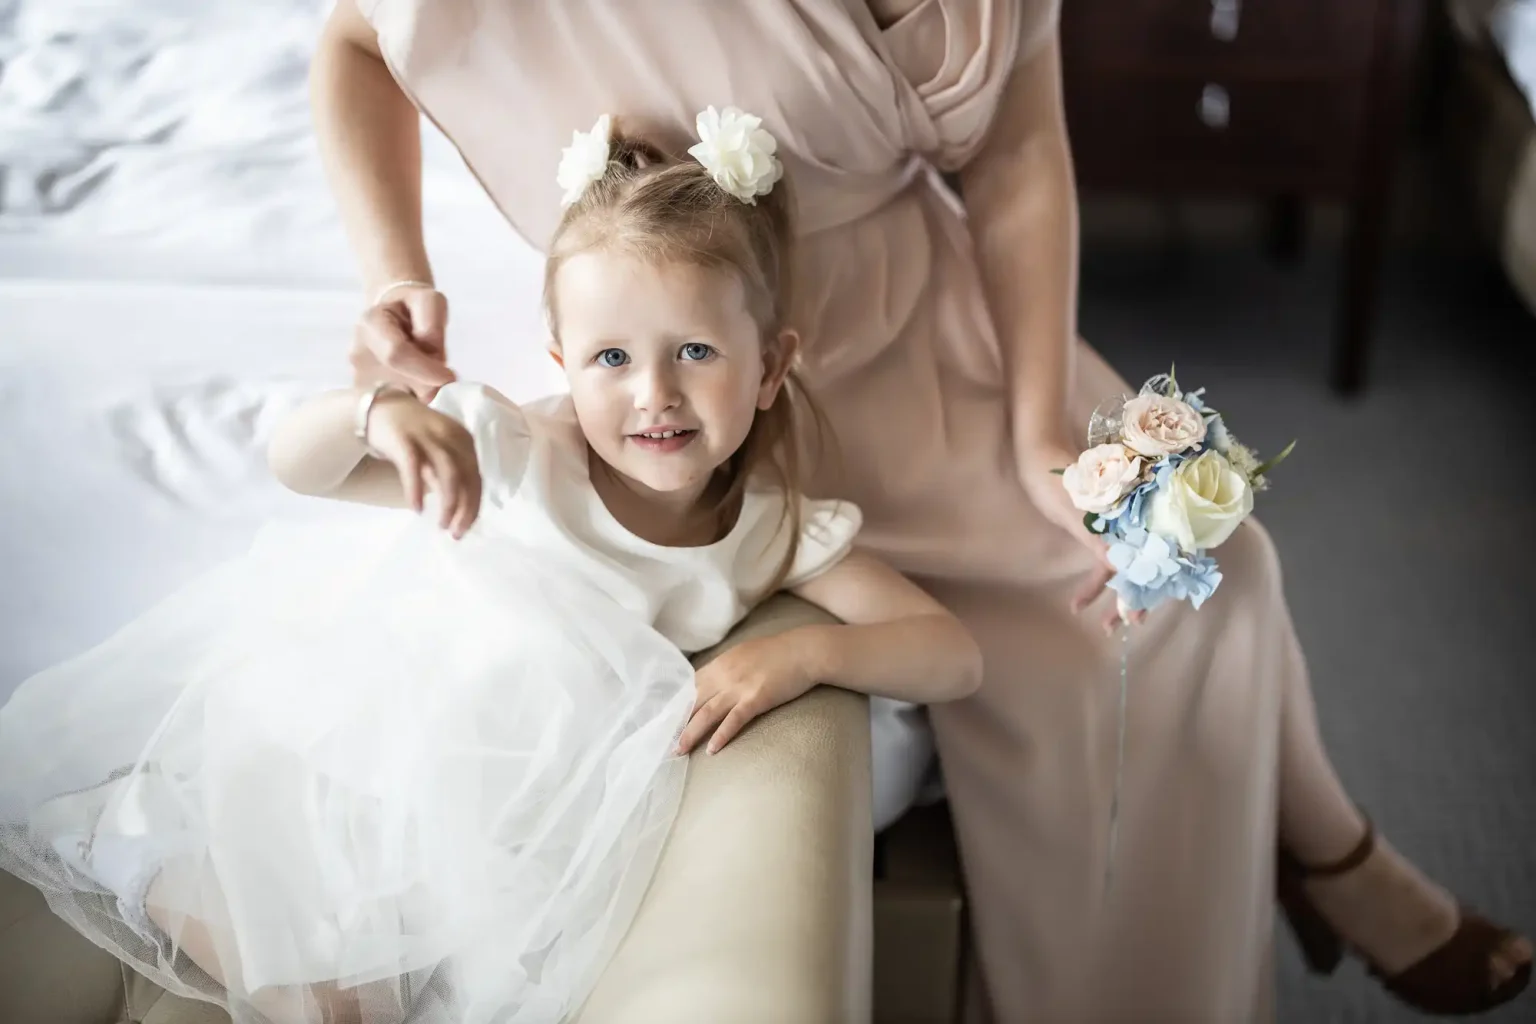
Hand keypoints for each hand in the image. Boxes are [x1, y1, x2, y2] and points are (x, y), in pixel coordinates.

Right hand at [349, 285, 455, 400]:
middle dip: (427, 386)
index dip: (427, 370)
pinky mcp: (365, 399)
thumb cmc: (414, 308)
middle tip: (441, 376)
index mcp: (370, 324)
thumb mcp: (430, 301)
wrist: (392, 318)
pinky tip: (419, 390)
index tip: (450, 376)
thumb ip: (432, 323)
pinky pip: (394, 410)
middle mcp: (358, 354)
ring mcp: (358, 379)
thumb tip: (430, 353)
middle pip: (397, 383)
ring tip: (427, 377)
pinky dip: (414, 404)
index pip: (396, 354)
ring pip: (397, 402)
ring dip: (421, 395)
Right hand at [365, 390, 481, 537]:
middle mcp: (451, 436)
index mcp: (464, 440)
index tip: (467, 528)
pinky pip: (414, 468)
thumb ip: (452, 473)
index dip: (475, 506)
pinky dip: (417, 491)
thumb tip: (462, 509)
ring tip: (442, 525)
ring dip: (449, 504)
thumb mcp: (440, 450)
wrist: (378, 408)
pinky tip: (417, 509)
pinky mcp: (404, 439)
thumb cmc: (413, 436)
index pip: (477, 477)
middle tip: (456, 533)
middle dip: (466, 509)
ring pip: (448, 474)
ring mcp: (428, 436)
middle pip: (468, 477)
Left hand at [676, 635, 817, 754]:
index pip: (691, 687)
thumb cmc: (778, 653)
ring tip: (679, 750)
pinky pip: (734, 720)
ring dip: (690, 734)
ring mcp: (739, 687)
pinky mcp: (756, 699)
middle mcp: (724, 675)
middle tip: (664, 740)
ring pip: (707, 713)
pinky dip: (722, 736)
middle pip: (694, 702)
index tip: (667, 720)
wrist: (805, 651)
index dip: (678, 705)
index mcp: (720, 663)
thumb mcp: (745, 654)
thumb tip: (714, 681)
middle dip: (677, 723)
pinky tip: (712, 750)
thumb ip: (727, 667)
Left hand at [1017, 439, 1144, 633]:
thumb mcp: (1072, 511)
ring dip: (1117, 591)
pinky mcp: (1104, 523)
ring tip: (1104, 622)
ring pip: (1127, 562)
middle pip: (1143, 561)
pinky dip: (1100, 578)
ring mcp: (1120, 520)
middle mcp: (1133, 516)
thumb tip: (1117, 567)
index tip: (1134, 614)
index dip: (1146, 585)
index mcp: (1132, 511)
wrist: (1038, 451)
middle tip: (1119, 626)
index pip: (1150, 554)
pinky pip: (1111, 554)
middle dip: (1132, 595)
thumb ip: (1096, 537)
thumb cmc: (1053, 477)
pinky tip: (1082, 599)